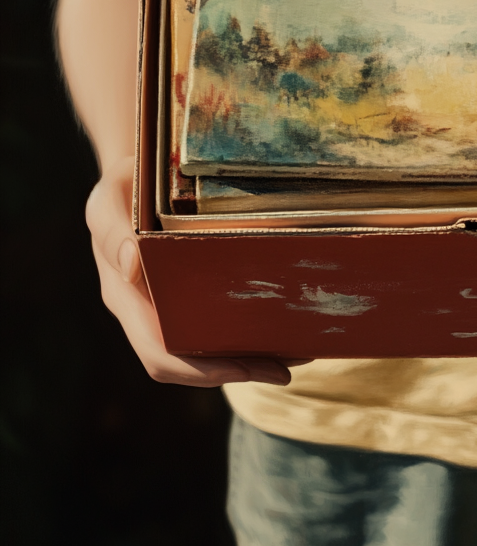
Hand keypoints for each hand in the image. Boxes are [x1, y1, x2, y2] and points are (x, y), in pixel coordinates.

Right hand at [86, 155, 307, 385]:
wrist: (135, 174)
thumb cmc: (123, 185)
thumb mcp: (109, 200)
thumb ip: (112, 229)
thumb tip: (130, 263)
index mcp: (126, 298)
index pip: (160, 353)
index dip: (203, 371)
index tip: (249, 369)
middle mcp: (148, 310)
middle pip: (192, 360)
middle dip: (240, 369)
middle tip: (290, 365)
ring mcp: (169, 304)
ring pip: (209, 346)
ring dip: (252, 355)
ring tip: (299, 350)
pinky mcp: (189, 291)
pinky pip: (217, 320)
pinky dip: (248, 329)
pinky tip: (282, 322)